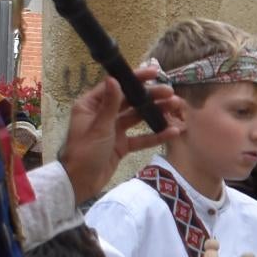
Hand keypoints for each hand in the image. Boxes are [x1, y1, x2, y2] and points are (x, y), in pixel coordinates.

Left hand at [59, 65, 182, 202]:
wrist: (80, 183)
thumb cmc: (84, 152)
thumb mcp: (99, 127)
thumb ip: (110, 104)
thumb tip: (114, 78)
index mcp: (91, 105)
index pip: (116, 87)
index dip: (135, 79)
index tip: (154, 73)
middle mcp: (102, 114)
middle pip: (130, 101)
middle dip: (151, 97)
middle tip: (171, 93)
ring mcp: (113, 130)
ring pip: (137, 118)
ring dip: (156, 113)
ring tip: (175, 108)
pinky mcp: (121, 145)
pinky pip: (140, 138)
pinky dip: (155, 135)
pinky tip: (172, 132)